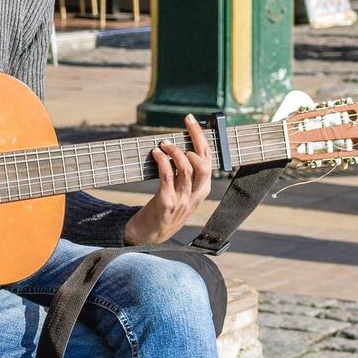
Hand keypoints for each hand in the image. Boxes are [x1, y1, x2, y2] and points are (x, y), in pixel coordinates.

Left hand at [122, 114, 213, 245]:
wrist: (149, 236)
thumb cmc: (163, 210)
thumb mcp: (182, 194)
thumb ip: (184, 175)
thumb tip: (179, 146)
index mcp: (202, 191)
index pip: (209, 160)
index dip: (202, 138)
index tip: (192, 120)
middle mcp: (195, 195)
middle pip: (203, 162)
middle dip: (196, 138)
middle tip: (186, 123)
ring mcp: (182, 200)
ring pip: (186, 168)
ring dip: (175, 151)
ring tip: (164, 144)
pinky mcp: (166, 203)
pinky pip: (167, 176)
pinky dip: (162, 161)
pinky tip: (155, 153)